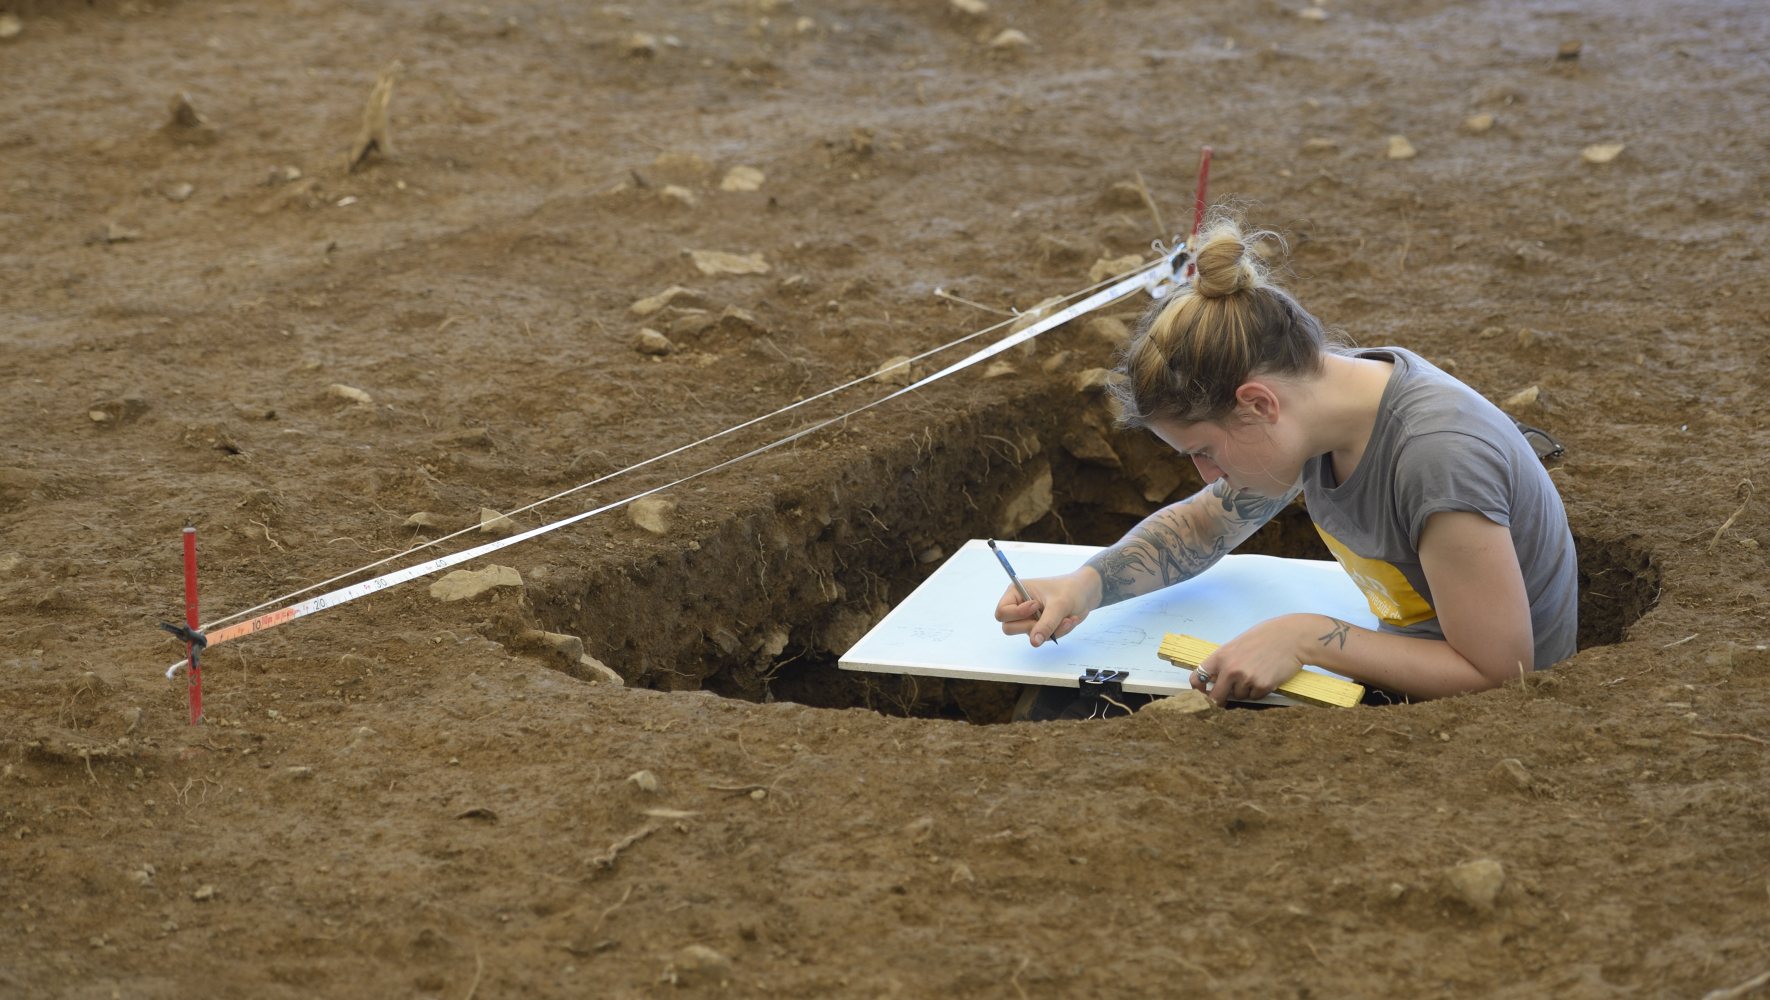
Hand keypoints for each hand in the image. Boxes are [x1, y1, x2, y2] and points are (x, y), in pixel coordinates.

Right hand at [993, 567, 1102, 646]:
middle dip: (1032, 627)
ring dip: (1050, 630)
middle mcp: (1019, 606)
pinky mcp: (1040, 626)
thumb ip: (1046, 624)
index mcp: (1016, 592)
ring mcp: (1029, 618)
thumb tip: (1034, 642)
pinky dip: (1057, 632)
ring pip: (1029, 635)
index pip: (1002, 612)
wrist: (1086, 593)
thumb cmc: (1070, 590)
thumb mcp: (1059, 605)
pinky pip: (1042, 638)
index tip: (1035, 607)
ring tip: (1067, 619)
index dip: (1016, 614)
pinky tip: (1068, 621)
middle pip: (1009, 627)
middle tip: (1048, 619)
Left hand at [1191, 614, 1312, 705]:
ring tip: (1256, 673)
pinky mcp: (1262, 686)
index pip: (1197, 677)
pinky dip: (1259, 691)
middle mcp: (1231, 669)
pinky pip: (1255, 697)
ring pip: (1239, 696)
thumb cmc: (1265, 637)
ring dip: (1245, 690)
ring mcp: (1246, 679)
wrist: (1291, 638)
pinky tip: (1266, 676)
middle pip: (1216, 696)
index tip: (1202, 692)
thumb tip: (1214, 679)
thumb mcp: (1237, 644)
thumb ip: (1225, 661)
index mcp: (1221, 656)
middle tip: (1225, 698)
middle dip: (1220, 699)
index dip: (1198, 689)